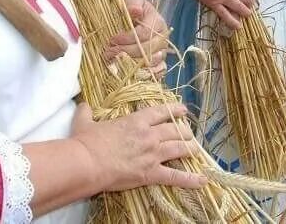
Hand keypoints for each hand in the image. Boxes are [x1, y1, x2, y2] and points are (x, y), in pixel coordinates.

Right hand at [70, 102, 205, 192]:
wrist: (87, 162)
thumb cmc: (87, 141)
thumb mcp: (85, 121)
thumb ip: (87, 112)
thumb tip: (83, 105)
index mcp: (136, 120)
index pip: (161, 112)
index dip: (174, 110)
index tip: (182, 110)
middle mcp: (149, 135)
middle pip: (174, 130)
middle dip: (184, 131)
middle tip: (189, 133)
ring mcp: (152, 154)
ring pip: (179, 148)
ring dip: (190, 148)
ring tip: (196, 149)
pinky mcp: (151, 173)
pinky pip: (176, 176)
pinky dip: (190, 179)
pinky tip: (202, 180)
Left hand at [105, 0, 168, 76]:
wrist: (136, 20)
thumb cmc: (132, 11)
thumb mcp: (131, 2)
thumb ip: (132, 4)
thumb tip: (135, 10)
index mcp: (158, 22)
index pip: (144, 33)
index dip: (127, 38)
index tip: (112, 38)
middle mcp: (163, 39)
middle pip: (147, 50)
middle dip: (126, 52)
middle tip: (108, 53)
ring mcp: (163, 53)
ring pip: (151, 63)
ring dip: (132, 64)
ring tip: (115, 62)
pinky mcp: (160, 64)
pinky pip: (158, 72)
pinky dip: (145, 74)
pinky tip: (129, 72)